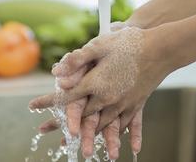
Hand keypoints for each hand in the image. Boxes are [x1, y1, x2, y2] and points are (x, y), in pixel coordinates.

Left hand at [30, 26, 175, 155]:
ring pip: (103, 126)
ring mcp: (123, 104)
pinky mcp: (136, 104)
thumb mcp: (100, 45)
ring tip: (81, 151)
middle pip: (82, 118)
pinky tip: (123, 146)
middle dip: (63, 126)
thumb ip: (77, 60)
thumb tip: (56, 73)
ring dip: (90, 139)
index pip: (66, 97)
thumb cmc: (129, 43)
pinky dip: (121, 136)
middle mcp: (108, 98)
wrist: (162, 48)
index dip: (48, 102)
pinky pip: (126, 125)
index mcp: (96, 84)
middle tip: (45, 131)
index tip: (32, 106)